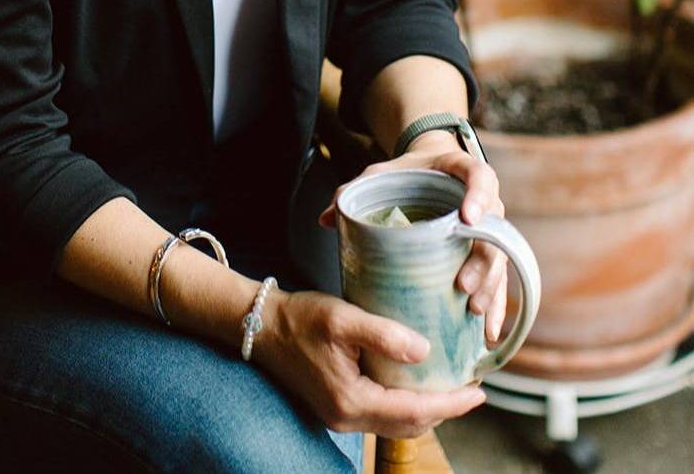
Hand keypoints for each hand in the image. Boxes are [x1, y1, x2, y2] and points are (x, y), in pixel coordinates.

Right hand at [254, 288, 485, 438]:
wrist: (261, 325)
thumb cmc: (300, 317)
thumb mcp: (342, 317)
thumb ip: (384, 335)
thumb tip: (425, 352)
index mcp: (352, 400)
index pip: (415, 411)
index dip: (452, 404)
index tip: (480, 391)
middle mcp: (347, 417)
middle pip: (410, 426)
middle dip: (444, 410)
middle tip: (471, 388)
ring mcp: (340, 416)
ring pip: (397, 424)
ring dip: (426, 409)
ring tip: (450, 386)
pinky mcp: (337, 407)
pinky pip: (382, 415)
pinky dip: (405, 404)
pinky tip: (414, 383)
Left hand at [318, 133, 508, 344]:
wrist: (427, 170)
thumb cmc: (405, 173)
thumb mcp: (380, 175)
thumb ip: (355, 191)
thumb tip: (325, 218)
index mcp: (460, 170)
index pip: (480, 176)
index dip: (479, 195)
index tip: (468, 218)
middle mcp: (484, 199)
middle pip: (496, 228)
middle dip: (483, 259)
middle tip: (462, 284)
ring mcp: (490, 228)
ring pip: (501, 257)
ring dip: (490, 286)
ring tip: (472, 310)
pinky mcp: (489, 253)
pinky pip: (499, 280)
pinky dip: (496, 306)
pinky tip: (488, 332)